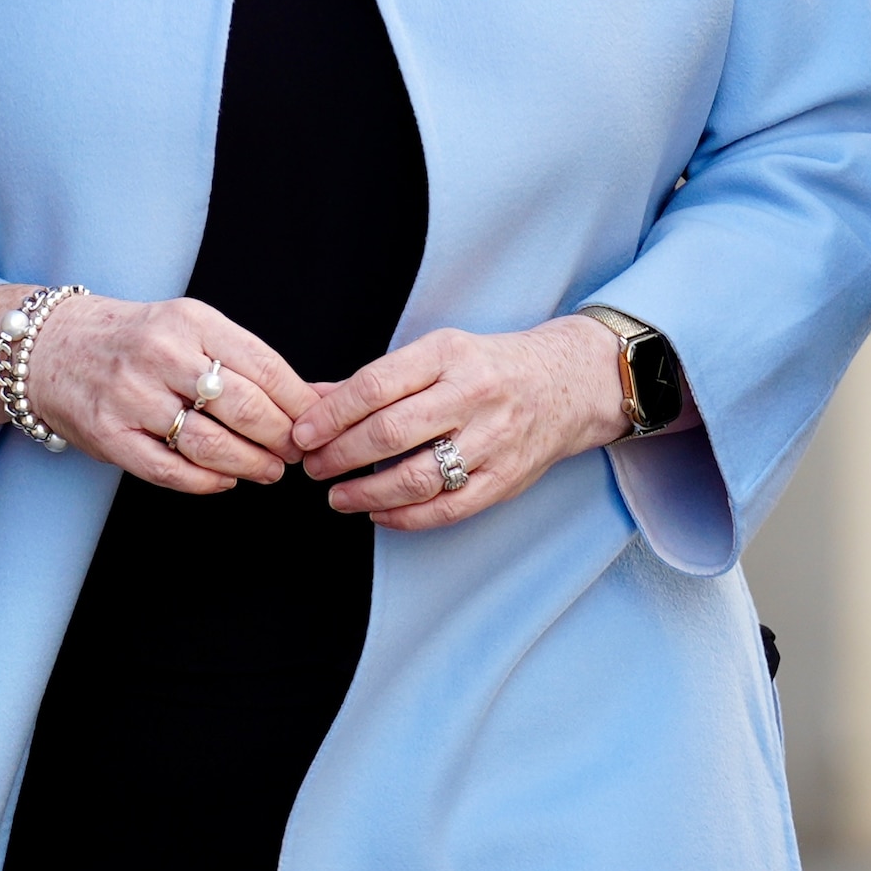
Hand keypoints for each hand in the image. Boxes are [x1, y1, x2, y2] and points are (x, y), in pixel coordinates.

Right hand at [6, 291, 309, 494]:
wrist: (50, 346)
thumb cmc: (136, 340)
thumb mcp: (191, 330)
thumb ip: (248, 361)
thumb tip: (318, 395)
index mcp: (191, 320)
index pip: (265, 366)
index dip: (299, 404)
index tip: (315, 424)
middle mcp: (161, 354)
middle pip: (244, 408)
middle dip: (281, 439)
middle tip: (295, 453)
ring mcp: (131, 396)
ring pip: (210, 444)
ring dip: (250, 465)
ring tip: (267, 471)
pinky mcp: (109, 435)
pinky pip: (170, 470)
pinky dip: (206, 483)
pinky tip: (224, 480)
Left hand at [292, 317, 630, 534]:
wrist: (568, 383)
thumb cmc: (490, 366)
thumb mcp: (437, 354)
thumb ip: (375, 380)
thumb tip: (311, 398)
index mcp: (449, 355)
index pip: (376, 385)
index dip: (331, 414)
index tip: (302, 432)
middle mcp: (473, 395)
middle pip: (391, 432)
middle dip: (340, 455)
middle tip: (312, 466)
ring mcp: (492, 440)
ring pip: (418, 477)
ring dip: (366, 493)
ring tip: (338, 496)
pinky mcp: (504, 479)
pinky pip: (447, 508)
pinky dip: (405, 517)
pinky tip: (378, 514)